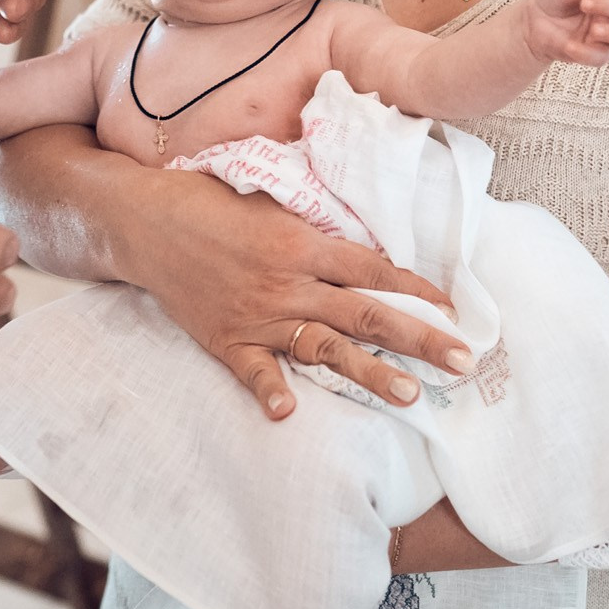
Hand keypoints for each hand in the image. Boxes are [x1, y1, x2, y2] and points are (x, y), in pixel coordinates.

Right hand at [113, 162, 470, 420]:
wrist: (145, 220)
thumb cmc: (210, 199)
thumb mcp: (269, 195)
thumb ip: (314, 220)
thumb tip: (361, 237)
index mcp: (302, 241)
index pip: (374, 269)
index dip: (417, 289)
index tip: (452, 310)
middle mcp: (288, 281)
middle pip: (366, 313)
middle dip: (420, 338)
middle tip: (462, 362)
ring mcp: (258, 314)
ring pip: (325, 348)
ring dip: (370, 373)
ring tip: (411, 395)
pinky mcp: (227, 338)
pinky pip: (254, 370)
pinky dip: (271, 391)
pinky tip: (291, 412)